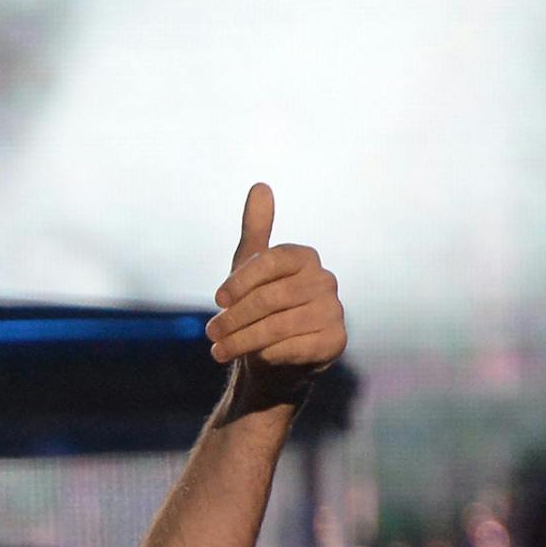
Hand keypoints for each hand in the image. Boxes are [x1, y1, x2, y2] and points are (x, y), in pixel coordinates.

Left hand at [206, 183, 344, 403]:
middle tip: (211, 333)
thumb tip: (260, 186)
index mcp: (304, 258)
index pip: (271, 260)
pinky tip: (255, 360)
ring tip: (219, 350)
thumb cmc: (260, 309)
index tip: (217, 299)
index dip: (241, 280)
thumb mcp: (251, 269)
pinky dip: (269, 355)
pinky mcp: (335, 341)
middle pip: (270, 298)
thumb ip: (256, 231)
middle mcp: (325, 281)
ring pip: (278, 326)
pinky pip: (294, 348)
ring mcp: (334, 311)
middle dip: (234, 318)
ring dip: (242, 341)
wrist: (274, 357)